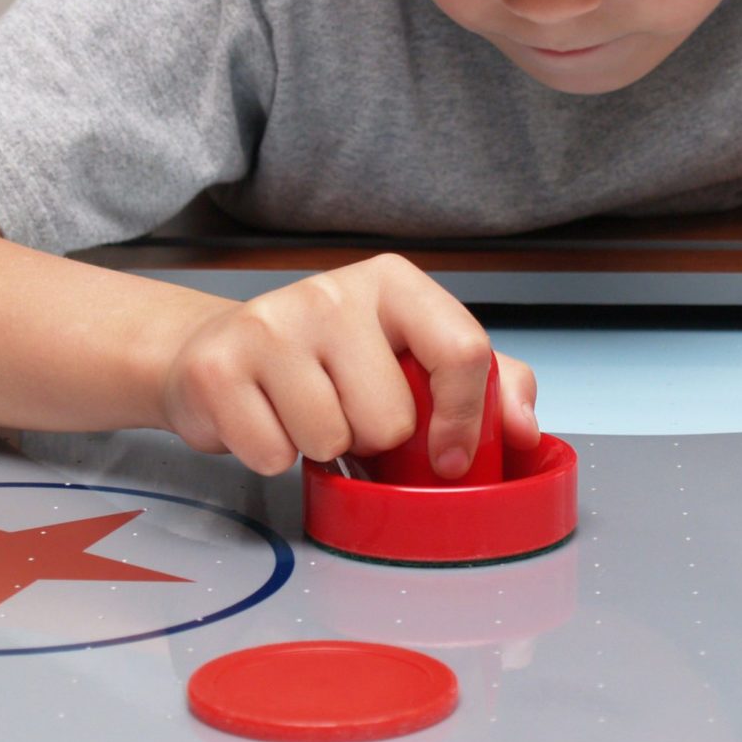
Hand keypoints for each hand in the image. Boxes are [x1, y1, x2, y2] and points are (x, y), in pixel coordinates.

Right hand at [161, 253, 538, 475]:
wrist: (220, 351)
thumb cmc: (329, 359)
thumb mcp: (414, 356)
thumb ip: (488, 383)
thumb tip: (523, 428)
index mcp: (393, 283)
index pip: (461, 350)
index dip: (466, 419)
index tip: (452, 458)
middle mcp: (332, 291)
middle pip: (392, 418)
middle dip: (374, 438)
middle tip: (348, 411)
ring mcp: (271, 324)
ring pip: (332, 440)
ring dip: (323, 448)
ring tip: (305, 412)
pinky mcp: (218, 367)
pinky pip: (274, 455)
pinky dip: (273, 455)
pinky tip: (267, 419)